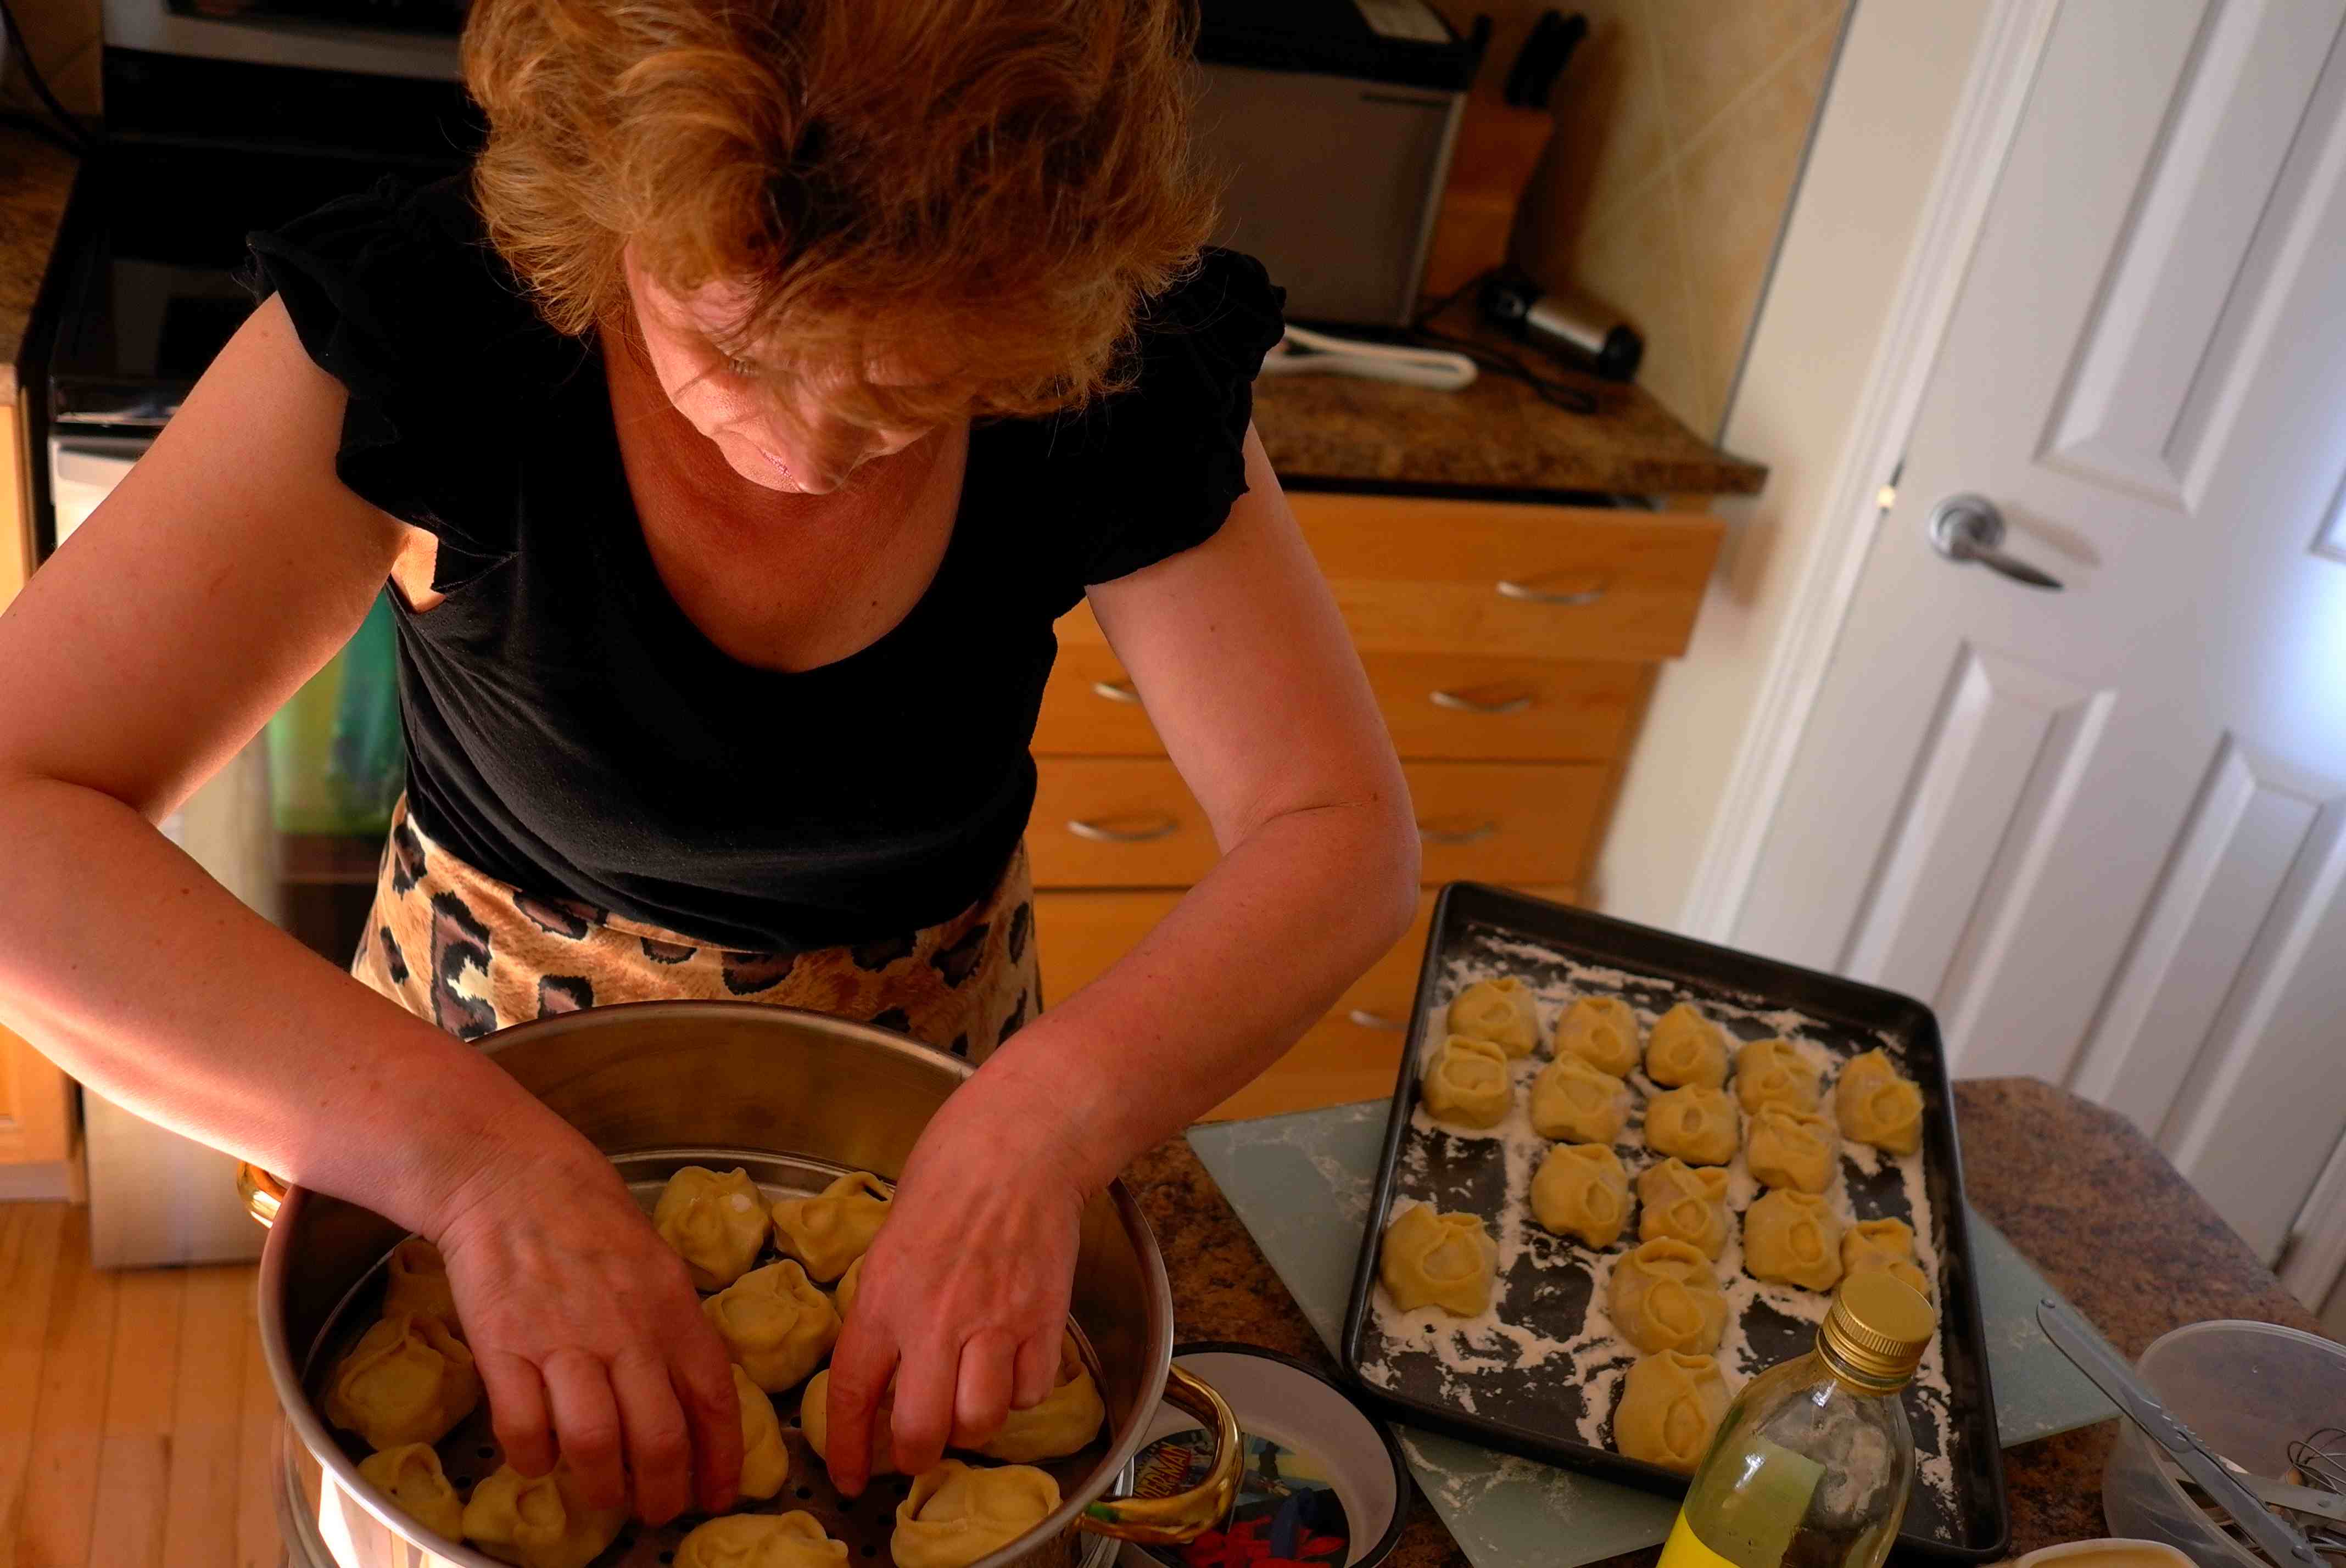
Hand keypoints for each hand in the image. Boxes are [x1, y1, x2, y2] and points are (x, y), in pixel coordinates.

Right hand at [429, 1134, 742, 1522]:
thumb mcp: (658, 1264)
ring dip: (602, 1487)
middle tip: (657, 1511)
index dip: (721, 1458)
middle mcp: (626, 1331)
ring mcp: (563, 1342)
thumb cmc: (589, 1217)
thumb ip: (674, 1326)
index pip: (714, 1399)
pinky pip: (524, 1428)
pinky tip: (538, 1460)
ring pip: (596, 1444)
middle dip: (664, 1491)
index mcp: (673, 1309)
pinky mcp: (504, 1348)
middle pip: (660, 1437)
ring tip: (603, 1497)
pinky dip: (533, 1459)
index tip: (719, 1494)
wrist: (512, 1177)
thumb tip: (693, 1392)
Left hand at [822, 1077, 1091, 1493]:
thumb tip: (886, 1353)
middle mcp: (936, 1320)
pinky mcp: (1044, 1319)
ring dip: (971, 1426)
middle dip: (915, 1455)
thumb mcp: (892, 1235)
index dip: (847, 1448)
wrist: (1024, 1141)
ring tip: (968, 1404)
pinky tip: (1013, 1368)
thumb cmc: (953, 1169)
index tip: (848, 1476)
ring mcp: (995, 1323)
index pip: (853, 1393)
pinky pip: (1031, 1391)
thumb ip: (887, 1300)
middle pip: (921, 1432)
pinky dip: (1021, 1393)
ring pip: (981, 1422)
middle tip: (917, 1446)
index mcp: (885, 1295)